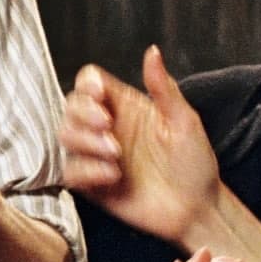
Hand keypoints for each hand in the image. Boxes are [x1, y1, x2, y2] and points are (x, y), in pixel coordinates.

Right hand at [61, 46, 220, 242]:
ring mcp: (96, 155)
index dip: (87, 85)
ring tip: (116, 155)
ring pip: (64, 135)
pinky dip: (87, 171)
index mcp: (125, 106)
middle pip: (70, 105)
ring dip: (85, 142)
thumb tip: (152, 51)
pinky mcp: (91, 183)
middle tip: (108, 127)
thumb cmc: (195, 163)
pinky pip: (70, 171)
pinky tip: (113, 176)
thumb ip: (163, 88)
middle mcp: (106, 127)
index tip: (100, 96)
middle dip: (84, 114)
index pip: (89, 82)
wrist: (196, 210)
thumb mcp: (185, 121)